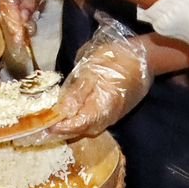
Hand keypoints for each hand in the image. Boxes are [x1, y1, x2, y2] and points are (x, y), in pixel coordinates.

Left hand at [42, 16, 151, 140]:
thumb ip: (77, 92)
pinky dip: (83, 121)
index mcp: (101, 108)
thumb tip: (62, 111)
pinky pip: (97, 121)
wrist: (142, 57)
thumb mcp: (90, 71)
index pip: (78, 125)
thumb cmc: (114, 59)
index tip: (46, 126)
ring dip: (74, 127)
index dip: (61, 127)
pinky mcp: (116, 109)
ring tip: (58, 121)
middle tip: (47, 126)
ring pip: (90, 127)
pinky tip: (75, 113)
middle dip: (66, 130)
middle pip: (84, 130)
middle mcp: (108, 117)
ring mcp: (113, 114)